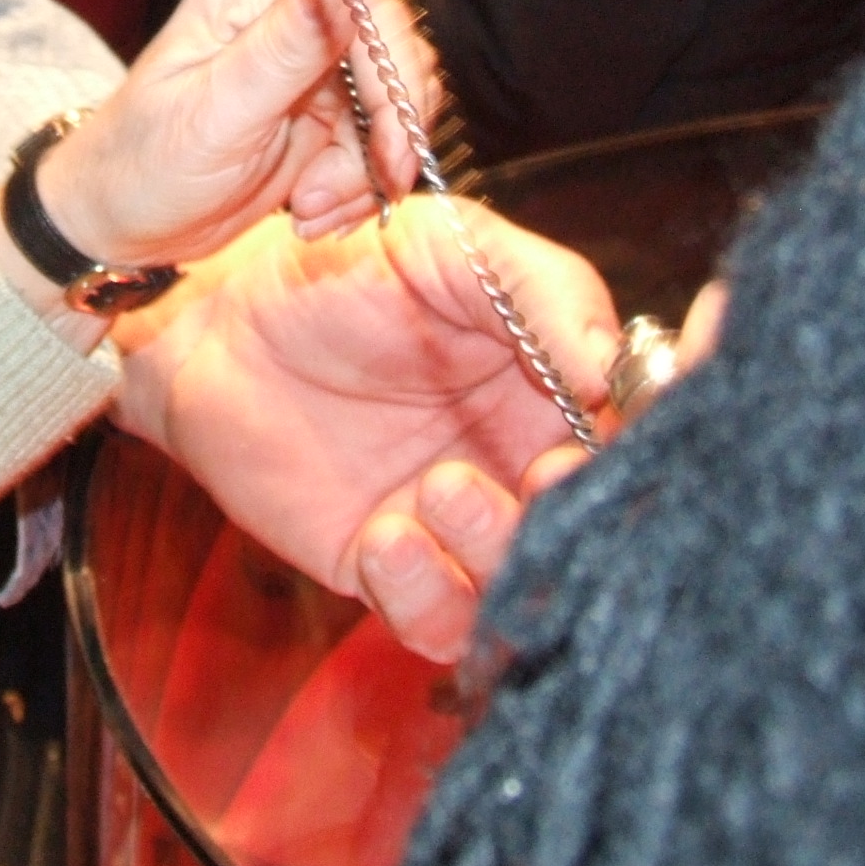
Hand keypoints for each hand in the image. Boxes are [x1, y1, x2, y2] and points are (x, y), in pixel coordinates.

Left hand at [39, 0, 429, 265]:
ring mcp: (314, 58)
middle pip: (395, 58)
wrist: (120, 220)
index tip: (387, 155)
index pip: (368, 8)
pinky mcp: (326, 106)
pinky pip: (381, 141)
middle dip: (381, 140)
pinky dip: (358, 187)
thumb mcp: (215, 113)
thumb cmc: (144, 164)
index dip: (391, 82)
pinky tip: (309, 213)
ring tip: (306, 211)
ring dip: (365, 174)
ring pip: (396, 107)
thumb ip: (285, 46)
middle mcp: (293, 7)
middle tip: (328, 200)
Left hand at [111, 198, 622, 663]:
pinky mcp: (384, 567)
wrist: (219, 317)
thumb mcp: (450, 244)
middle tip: (540, 477)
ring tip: (440, 488)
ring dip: (494, 553)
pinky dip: (424, 596)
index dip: (645, 453)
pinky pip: (434, 621)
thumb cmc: (342, 267)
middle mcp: (515, 466)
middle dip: (575, 518)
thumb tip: (611, 366)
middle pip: (588, 530)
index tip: (611, 434)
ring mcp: (452, 524)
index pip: (635, 442)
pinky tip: (387, 536)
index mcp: (554, 391)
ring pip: (518, 588)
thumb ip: (543, 290)